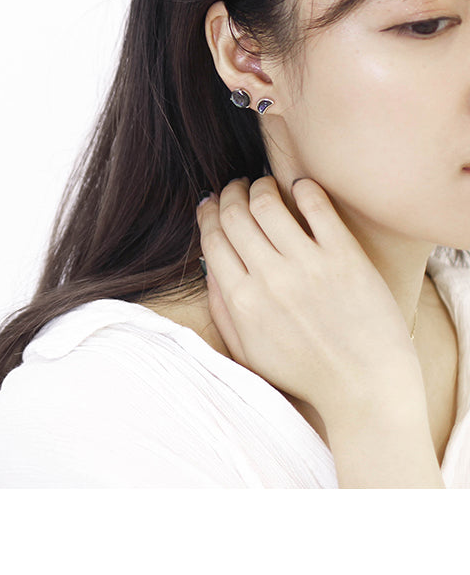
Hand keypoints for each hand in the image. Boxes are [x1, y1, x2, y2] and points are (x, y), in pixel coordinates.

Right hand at [195, 176, 422, 422]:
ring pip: (268, 203)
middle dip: (230, 193)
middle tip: (235, 187)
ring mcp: (308, 265)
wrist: (365, 390)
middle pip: (236, 214)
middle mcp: (270, 278)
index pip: (213, 238)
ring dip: (260, 186)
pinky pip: (317, 206)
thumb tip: (208, 264)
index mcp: (242, 300)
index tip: (212, 203)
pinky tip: (300, 188)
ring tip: (263, 185)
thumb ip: (221, 308)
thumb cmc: (305, 374)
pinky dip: (303, 188)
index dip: (209, 213)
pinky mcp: (345, 257)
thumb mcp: (247, 351)